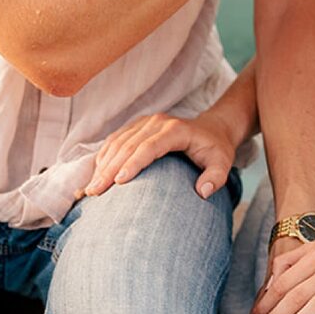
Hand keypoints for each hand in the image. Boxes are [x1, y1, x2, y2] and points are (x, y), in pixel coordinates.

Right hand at [81, 106, 237, 198]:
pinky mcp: (137, 126)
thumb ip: (216, 177)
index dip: (133, 162)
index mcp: (176, 130)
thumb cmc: (215, 150)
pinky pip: (116, 139)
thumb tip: (202, 192)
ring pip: (118, 141)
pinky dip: (104, 156)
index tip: (119, 182)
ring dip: (103, 164)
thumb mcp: (223, 163)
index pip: (150, 146)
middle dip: (110, 168)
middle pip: (128, 145)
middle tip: (96, 191)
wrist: (212, 129)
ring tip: (92, 188)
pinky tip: (97, 173)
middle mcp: (157, 122)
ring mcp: (145, 122)